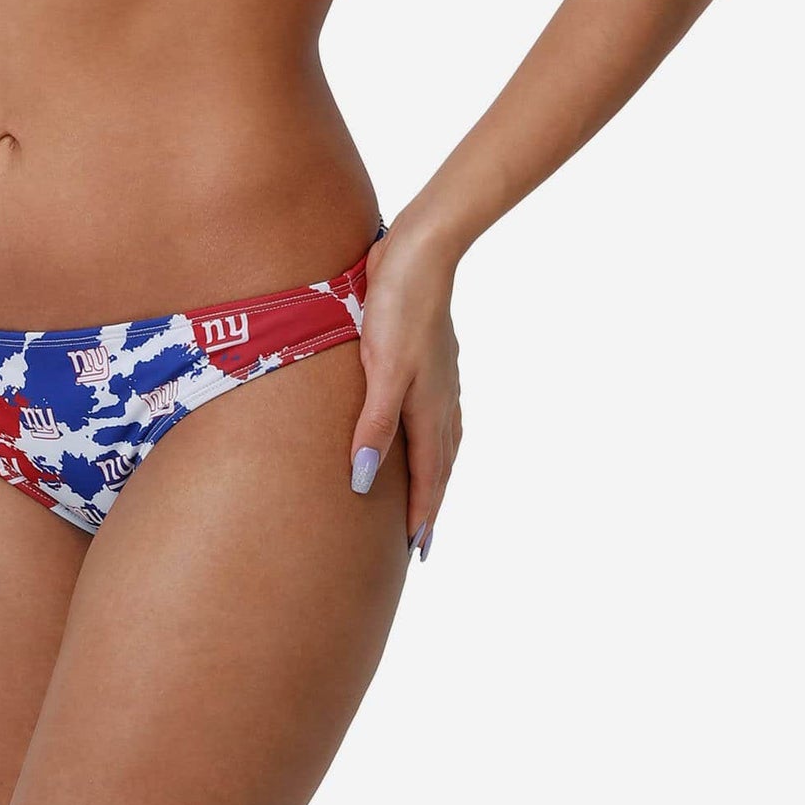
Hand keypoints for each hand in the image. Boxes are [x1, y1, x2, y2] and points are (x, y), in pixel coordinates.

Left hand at [347, 218, 462, 561]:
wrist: (420, 253)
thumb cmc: (397, 308)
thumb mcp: (383, 369)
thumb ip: (374, 425)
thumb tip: (362, 481)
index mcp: (429, 409)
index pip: (428, 476)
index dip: (421, 513)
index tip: (416, 550)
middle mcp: (441, 399)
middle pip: (440, 464)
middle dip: (431, 502)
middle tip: (422, 540)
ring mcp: (440, 377)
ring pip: (442, 439)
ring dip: (435, 471)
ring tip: (427, 493)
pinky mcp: (430, 356)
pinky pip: (437, 412)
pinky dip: (433, 436)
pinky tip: (422, 427)